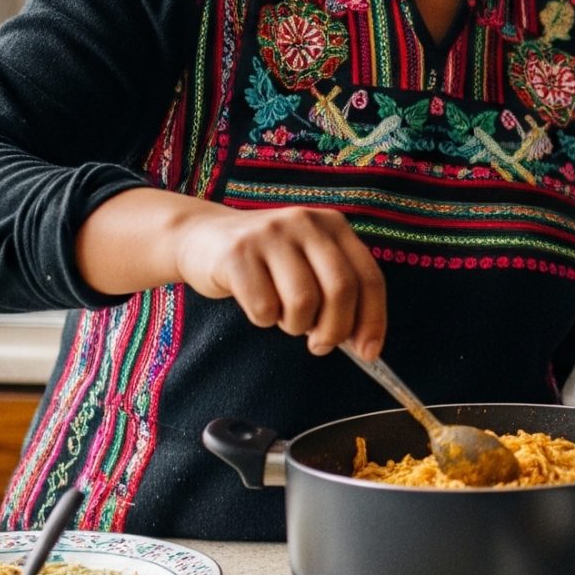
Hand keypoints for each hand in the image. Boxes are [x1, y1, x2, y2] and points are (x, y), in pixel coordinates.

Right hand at [171, 205, 386, 356]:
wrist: (202, 238)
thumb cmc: (266, 265)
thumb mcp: (308, 265)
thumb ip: (337, 294)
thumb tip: (365, 344)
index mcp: (333, 225)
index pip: (368, 277)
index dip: (373, 319)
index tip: (369, 352)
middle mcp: (306, 223)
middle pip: (340, 289)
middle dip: (335, 330)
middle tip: (320, 345)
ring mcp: (270, 234)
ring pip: (303, 301)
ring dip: (296, 325)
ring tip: (284, 318)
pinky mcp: (237, 252)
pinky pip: (264, 307)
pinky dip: (264, 320)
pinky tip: (258, 306)